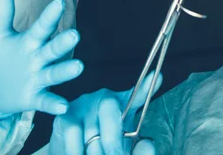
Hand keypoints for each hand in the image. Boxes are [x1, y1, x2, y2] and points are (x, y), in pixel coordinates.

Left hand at [0, 0, 83, 118]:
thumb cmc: (1, 59)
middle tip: (74, 36)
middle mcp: (39, 59)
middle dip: (63, 43)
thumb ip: (1, 15)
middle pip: (52, 49)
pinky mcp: (33, 97)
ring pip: (53, 73)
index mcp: (31, 42)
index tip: (59, 3)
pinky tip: (63, 107)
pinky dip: (54, 104)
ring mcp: (38, 78)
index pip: (41, 27)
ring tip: (79, 67)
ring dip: (65, 71)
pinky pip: (45, 100)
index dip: (49, 16)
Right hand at [48, 71, 162, 154]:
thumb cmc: (104, 150)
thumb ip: (139, 150)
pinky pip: (73, 131)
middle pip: (110, 109)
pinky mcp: (65, 114)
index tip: (157, 75)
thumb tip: (148, 142)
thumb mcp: (125, 149)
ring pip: (91, 127)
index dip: (147, 85)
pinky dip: (76, 148)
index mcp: (126, 107)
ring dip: (94, 150)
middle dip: (113, 142)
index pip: (138, 95)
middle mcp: (107, 100)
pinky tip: (79, 154)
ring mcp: (85, 103)